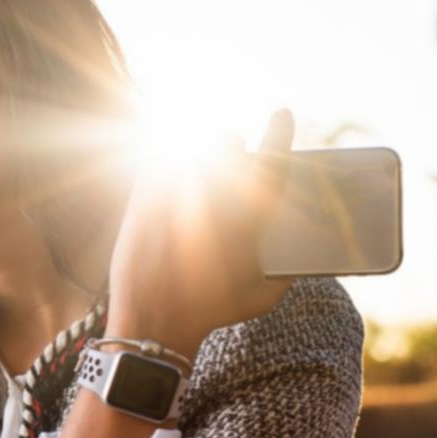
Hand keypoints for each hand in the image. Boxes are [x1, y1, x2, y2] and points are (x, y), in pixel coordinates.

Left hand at [106, 107, 296, 357]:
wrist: (152, 324)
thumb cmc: (210, 314)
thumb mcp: (261, 298)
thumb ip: (285, 272)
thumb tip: (296, 257)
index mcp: (247, 221)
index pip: (272, 164)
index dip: (280, 133)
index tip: (282, 113)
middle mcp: (210, 204)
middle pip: (225, 149)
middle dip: (230, 148)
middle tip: (232, 150)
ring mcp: (172, 201)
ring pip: (188, 155)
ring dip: (198, 158)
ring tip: (200, 170)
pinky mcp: (140, 206)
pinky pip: (154, 169)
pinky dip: (162, 170)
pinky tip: (167, 175)